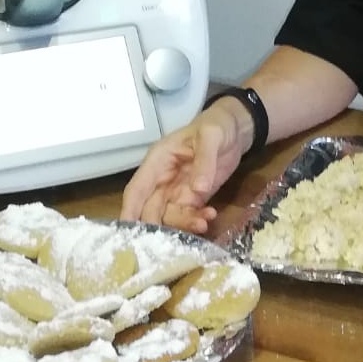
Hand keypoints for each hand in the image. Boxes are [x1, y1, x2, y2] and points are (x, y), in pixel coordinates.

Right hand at [119, 103, 245, 231]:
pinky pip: (189, 216)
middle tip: (176, 236)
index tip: (127, 234)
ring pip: (170, 217)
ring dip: (184, 224)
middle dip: (160, 226)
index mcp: (157, 161)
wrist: (236, 130)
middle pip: (151, 210)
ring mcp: (178, 191)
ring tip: (204, 223)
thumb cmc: (216, 125)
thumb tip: (198, 190)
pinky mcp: (194, 198)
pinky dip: (197, 220)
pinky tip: (211, 216)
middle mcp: (162, 180)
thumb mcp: (211, 135)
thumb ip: (204, 160)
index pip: (137, 189)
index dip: (130, 211)